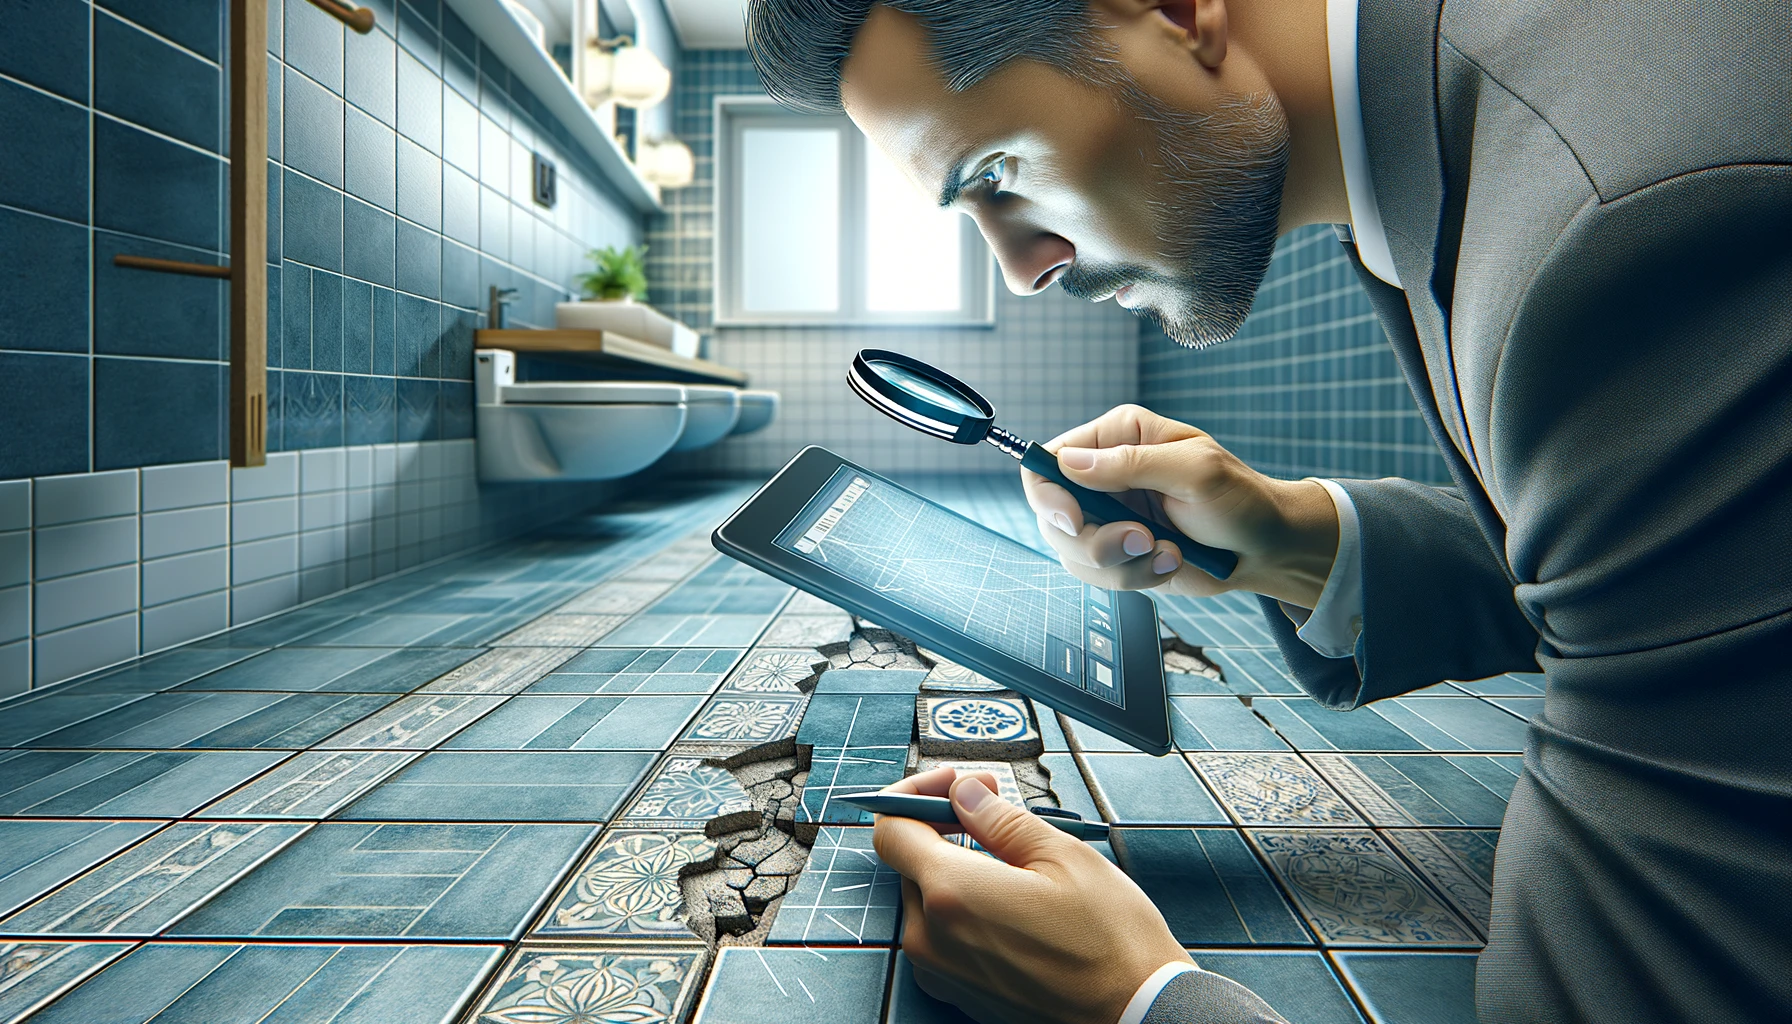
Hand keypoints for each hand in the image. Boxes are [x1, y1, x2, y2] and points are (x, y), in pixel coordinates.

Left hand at [872, 766, 1190, 1023]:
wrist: (1135, 1015)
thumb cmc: (1110, 940)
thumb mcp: (1062, 855)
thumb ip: (999, 819)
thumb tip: (964, 793)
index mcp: (951, 894)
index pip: (891, 829)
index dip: (916, 794)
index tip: (954, 784)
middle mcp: (931, 939)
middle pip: (909, 862)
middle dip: (943, 826)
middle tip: (992, 806)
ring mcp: (942, 972)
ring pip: (927, 898)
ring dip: (955, 867)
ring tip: (1010, 857)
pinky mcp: (959, 993)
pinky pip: (942, 936)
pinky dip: (963, 908)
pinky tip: (1009, 902)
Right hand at [1021, 405, 1339, 608]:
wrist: (1265, 548)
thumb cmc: (1240, 499)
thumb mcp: (1195, 471)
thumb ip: (1132, 464)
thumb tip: (1070, 462)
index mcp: (1117, 437)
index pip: (1050, 461)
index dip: (1048, 494)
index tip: (1074, 520)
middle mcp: (1104, 476)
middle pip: (1053, 516)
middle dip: (1093, 541)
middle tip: (1142, 542)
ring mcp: (1108, 517)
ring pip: (1073, 553)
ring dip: (1121, 564)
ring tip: (1168, 552)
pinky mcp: (1118, 552)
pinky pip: (1098, 576)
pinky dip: (1134, 577)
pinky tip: (1169, 561)